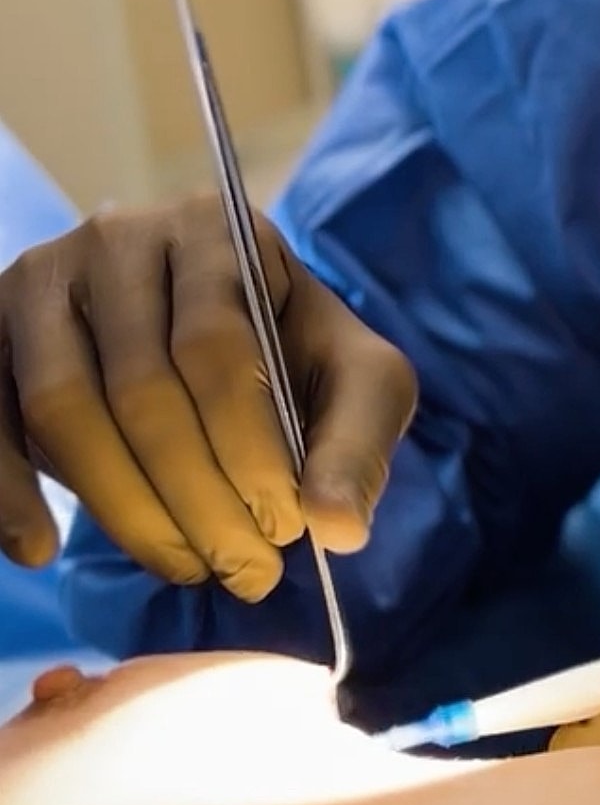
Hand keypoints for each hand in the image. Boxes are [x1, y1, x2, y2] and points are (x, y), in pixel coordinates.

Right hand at [0, 193, 417, 598]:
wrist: (219, 335)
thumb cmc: (295, 353)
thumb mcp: (359, 382)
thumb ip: (357, 446)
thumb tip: (337, 528)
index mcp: (218, 232)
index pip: (217, 348)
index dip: (248, 449)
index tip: (284, 530)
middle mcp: (120, 238)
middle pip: (141, 386)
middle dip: (197, 496)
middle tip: (243, 571)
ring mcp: (43, 280)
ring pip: (61, 407)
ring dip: (122, 508)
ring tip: (183, 568)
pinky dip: (7, 492)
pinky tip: (37, 552)